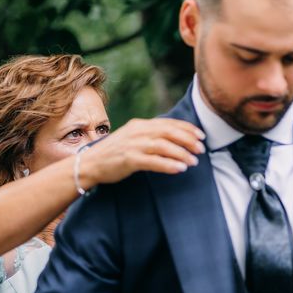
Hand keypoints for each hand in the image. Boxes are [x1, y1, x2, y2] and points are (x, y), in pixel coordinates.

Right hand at [80, 118, 205, 187]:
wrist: (90, 164)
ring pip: (163, 146)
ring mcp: (133, 145)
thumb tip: (174, 139)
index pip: (168, 123)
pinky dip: (168, 164)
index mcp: (140, 125)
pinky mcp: (129, 159)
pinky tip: (180, 168)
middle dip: (188, 140)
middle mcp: (138, 132)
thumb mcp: (133, 138)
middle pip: (168, 132)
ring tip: (194, 161)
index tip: (201, 136)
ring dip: (181, 153)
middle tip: (201, 149)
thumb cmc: (115, 153)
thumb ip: (150, 136)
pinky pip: (153, 161)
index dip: (187, 129)